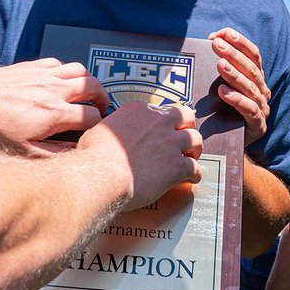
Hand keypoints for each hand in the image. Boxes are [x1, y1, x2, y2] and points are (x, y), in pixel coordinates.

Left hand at [0, 58, 108, 153]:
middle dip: (102, 98)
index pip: (92, 116)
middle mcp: (54, 90)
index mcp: (55, 113)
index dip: (98, 125)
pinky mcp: (32, 66)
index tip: (94, 131)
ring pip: (80, 70)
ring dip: (88, 81)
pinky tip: (60, 83)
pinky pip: (59, 63)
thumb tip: (76, 153)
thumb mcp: (22, 152)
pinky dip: (67, 72)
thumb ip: (54, 153)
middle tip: (100, 108)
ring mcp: (43, 75)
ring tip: (86, 93)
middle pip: (94, 86)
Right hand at [80, 102, 203, 211]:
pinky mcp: (177, 165)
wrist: (102, 175)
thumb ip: (112, 128)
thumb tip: (108, 135)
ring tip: (192, 156)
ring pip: (195, 139)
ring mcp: (170, 143)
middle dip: (187, 126)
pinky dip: (195, 173)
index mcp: (140, 111)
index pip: (160, 111)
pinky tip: (192, 178)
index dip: (163, 122)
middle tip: (183, 137)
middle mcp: (159, 122)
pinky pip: (195, 167)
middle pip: (185, 116)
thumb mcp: (99, 130)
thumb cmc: (93, 155)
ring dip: (195, 148)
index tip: (161, 130)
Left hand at [209, 28, 270, 145]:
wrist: (232, 144)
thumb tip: (211, 39)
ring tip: (220, 64)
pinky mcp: (257, 125)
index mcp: (257, 78)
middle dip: (233, 54)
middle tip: (216, 44)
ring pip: (250, 88)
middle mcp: (262, 91)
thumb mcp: (223, 85)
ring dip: (234, 74)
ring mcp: (262, 108)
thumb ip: (220, 65)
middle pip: (251, 69)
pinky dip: (236, 99)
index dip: (241, 43)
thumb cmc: (225, 111)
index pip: (254, 55)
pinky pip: (249, 110)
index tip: (224, 32)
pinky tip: (223, 91)